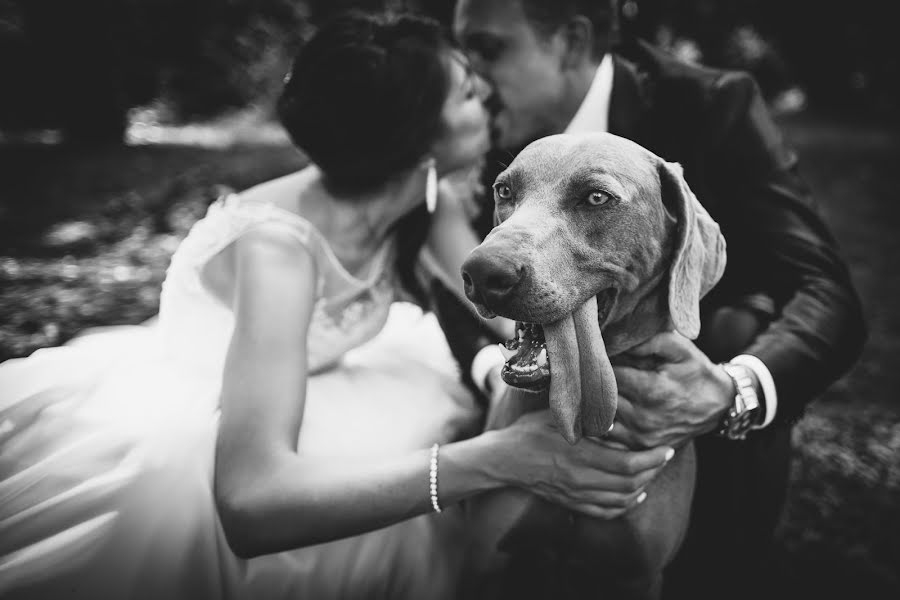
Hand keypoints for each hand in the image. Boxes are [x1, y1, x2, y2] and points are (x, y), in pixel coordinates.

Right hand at [497, 411, 673, 518]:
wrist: (504, 460)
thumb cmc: (529, 432)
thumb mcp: (556, 416)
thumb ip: (584, 416)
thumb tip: (613, 416)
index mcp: (580, 456)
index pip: (628, 465)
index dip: (652, 459)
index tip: (666, 449)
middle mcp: (581, 480)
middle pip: (630, 484)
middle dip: (653, 471)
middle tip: (664, 457)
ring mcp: (576, 495)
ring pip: (622, 500)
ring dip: (643, 488)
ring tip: (652, 472)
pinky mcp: (571, 504)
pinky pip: (606, 512)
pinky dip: (626, 506)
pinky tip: (635, 495)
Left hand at [606, 331, 733, 449]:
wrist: (719, 405)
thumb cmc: (697, 373)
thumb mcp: (682, 349)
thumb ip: (651, 341)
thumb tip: (620, 339)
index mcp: (651, 390)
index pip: (608, 374)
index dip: (602, 362)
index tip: (602, 354)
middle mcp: (643, 417)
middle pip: (602, 397)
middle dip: (598, 382)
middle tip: (597, 371)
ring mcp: (640, 435)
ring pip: (602, 416)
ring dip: (598, 402)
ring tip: (599, 388)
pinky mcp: (640, 446)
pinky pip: (609, 435)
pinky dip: (604, 421)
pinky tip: (607, 407)